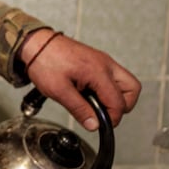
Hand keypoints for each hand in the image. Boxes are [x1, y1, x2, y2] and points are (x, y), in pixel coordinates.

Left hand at [19, 30, 140, 131]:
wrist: (35, 43)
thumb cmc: (44, 61)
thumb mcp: (58, 90)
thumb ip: (79, 109)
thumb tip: (94, 124)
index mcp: (98, 71)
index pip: (118, 101)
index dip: (112, 118)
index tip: (100, 124)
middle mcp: (105, 64)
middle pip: (132, 89)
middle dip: (122, 106)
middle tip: (104, 114)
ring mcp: (103, 61)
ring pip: (125, 82)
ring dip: (116, 97)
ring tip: (97, 104)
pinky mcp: (97, 61)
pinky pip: (113, 77)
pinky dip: (107, 88)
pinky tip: (90, 93)